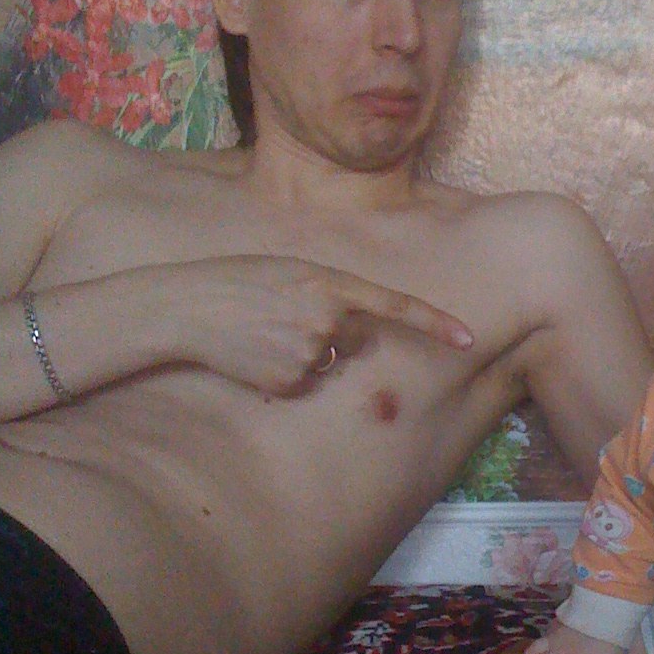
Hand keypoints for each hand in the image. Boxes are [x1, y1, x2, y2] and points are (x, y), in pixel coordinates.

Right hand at [169, 255, 471, 393]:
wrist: (185, 308)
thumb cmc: (236, 281)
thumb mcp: (290, 271)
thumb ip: (330, 291)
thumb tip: (354, 328)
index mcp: (329, 282)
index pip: (396, 305)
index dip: (435, 324)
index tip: (469, 339)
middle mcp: (327, 319)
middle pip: (358, 340)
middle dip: (335, 333)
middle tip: (286, 318)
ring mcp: (309, 353)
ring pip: (329, 363)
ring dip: (306, 353)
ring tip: (265, 335)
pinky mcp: (290, 382)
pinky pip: (303, 383)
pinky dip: (285, 374)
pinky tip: (256, 356)